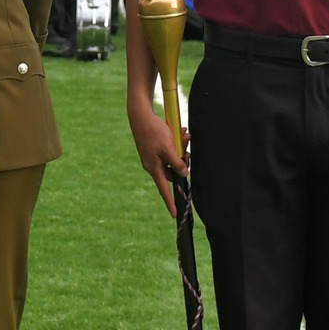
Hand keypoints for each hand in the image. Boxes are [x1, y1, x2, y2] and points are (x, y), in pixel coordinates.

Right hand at [127, 92, 185, 217]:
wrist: (141, 114)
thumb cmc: (154, 132)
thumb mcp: (168, 149)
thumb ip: (177, 163)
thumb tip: (184, 174)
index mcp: (154, 168)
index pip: (164, 189)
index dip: (170, 202)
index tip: (176, 214)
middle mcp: (153, 164)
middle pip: (173, 170)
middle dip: (183, 161)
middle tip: (187, 151)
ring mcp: (153, 155)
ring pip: (173, 157)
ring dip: (181, 148)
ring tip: (185, 136)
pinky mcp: (155, 146)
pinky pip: (169, 148)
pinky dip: (176, 142)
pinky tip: (181, 132)